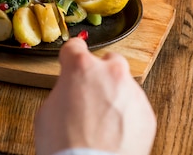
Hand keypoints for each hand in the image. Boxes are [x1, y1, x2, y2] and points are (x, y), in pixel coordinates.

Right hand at [34, 38, 155, 154]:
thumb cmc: (66, 146)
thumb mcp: (47, 111)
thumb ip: (62, 90)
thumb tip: (69, 92)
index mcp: (81, 68)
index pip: (75, 47)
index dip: (71, 56)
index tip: (72, 59)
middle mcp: (110, 73)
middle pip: (108, 61)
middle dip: (99, 74)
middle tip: (89, 94)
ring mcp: (132, 92)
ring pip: (124, 85)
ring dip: (115, 96)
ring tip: (103, 120)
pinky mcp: (146, 113)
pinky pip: (136, 107)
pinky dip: (127, 116)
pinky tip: (115, 131)